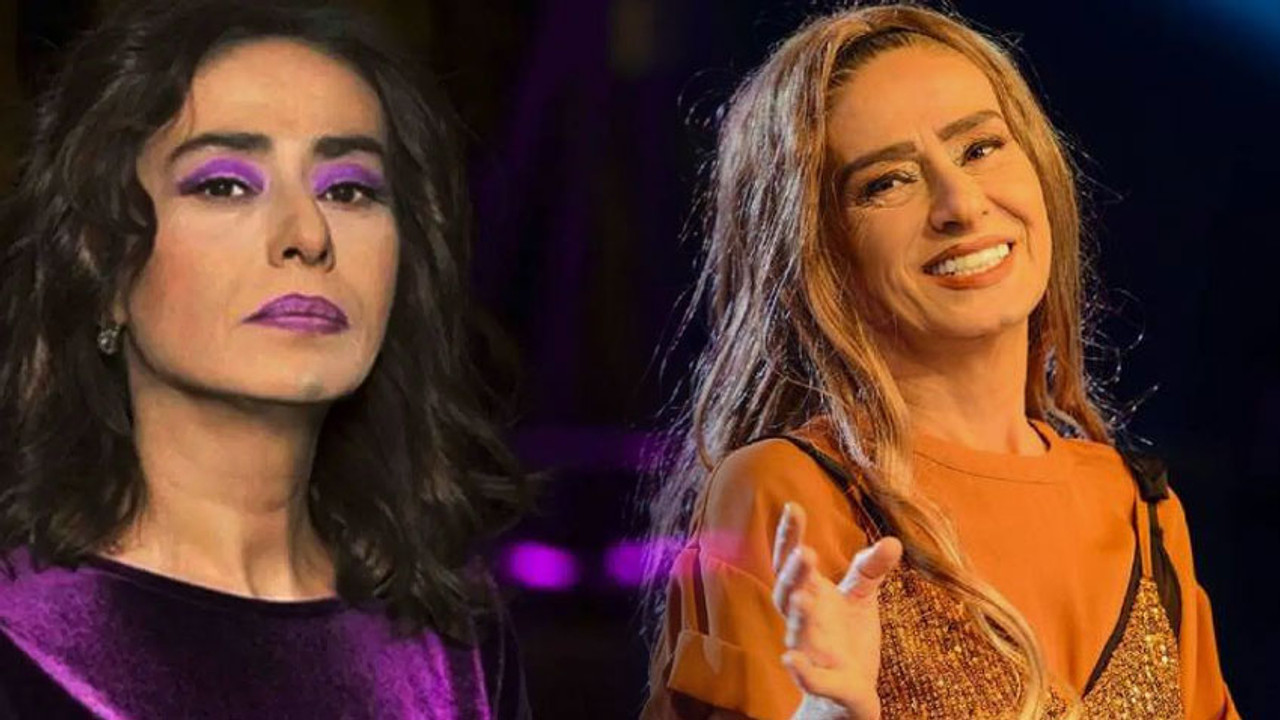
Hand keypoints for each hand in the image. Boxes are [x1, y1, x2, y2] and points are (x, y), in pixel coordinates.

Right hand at [772, 502, 902, 719]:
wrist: (849, 694)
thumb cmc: (847, 640)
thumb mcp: (860, 599)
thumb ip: (869, 569)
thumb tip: (894, 539)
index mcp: (810, 596)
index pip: (792, 563)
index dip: (789, 537)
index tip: (793, 507)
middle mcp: (804, 622)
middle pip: (788, 594)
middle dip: (794, 574)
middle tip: (805, 552)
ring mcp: (811, 652)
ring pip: (797, 634)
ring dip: (798, 617)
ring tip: (802, 599)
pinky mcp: (825, 683)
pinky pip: (810, 677)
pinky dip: (801, 670)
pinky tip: (790, 661)